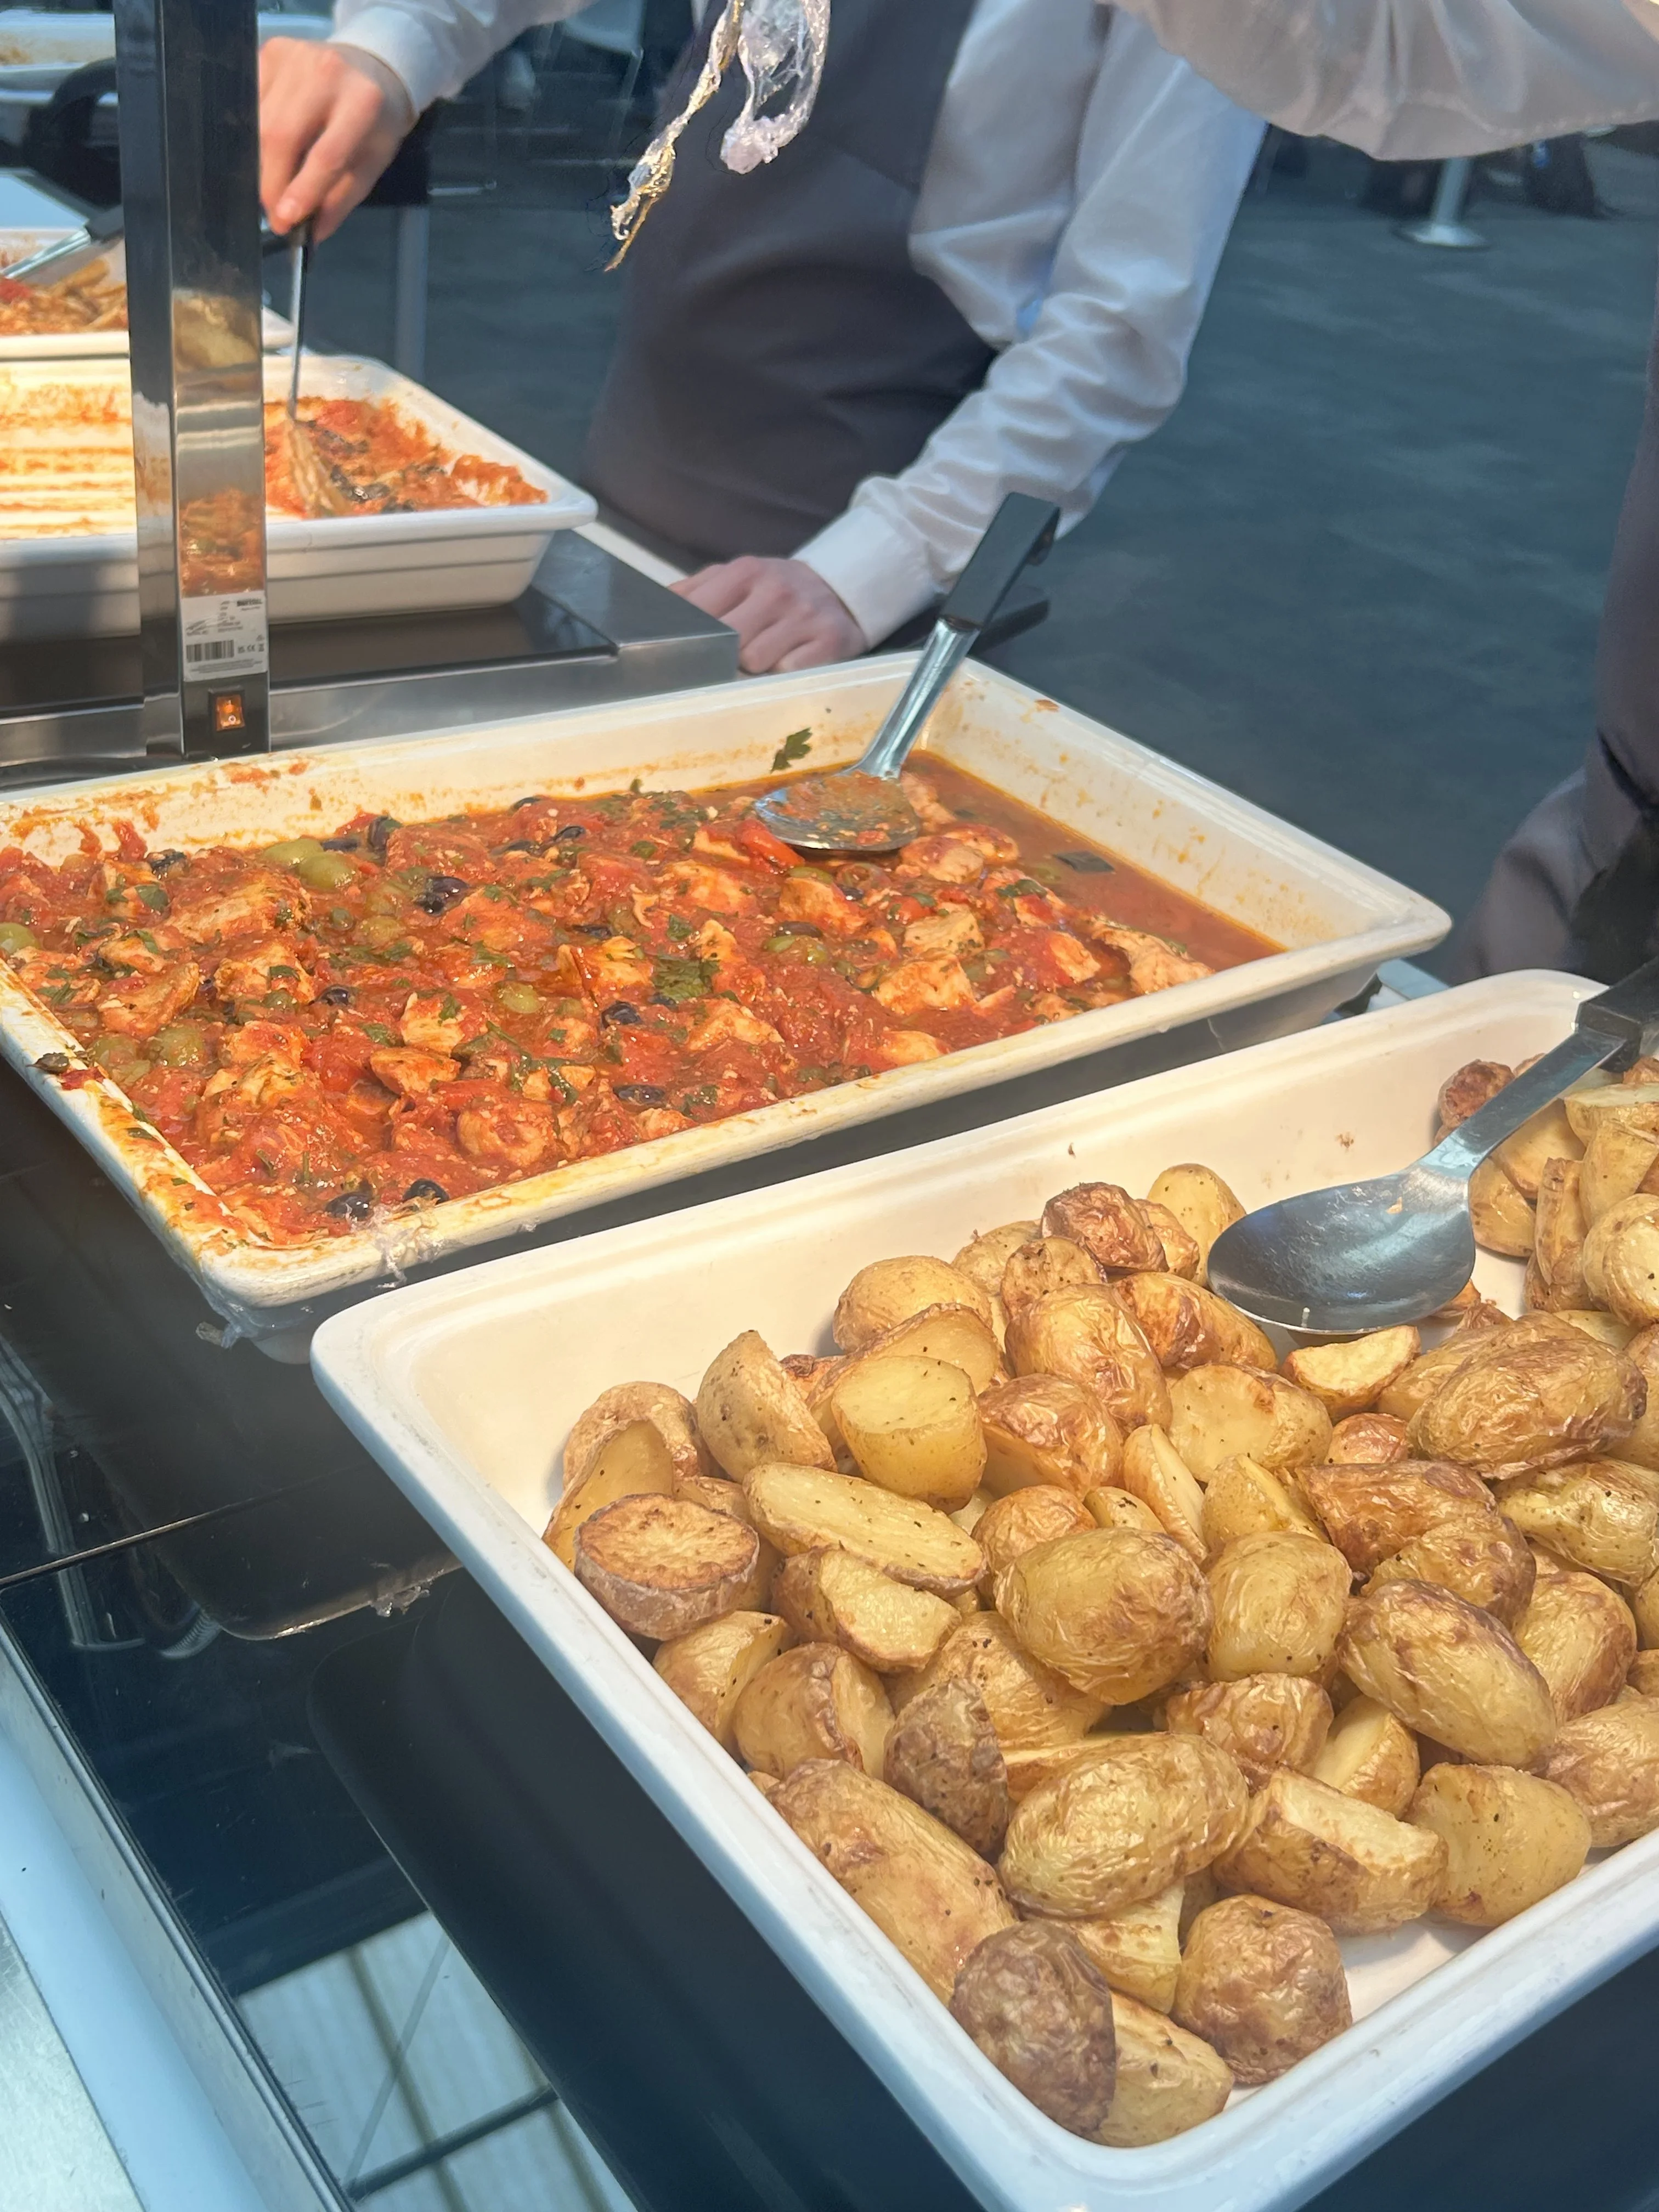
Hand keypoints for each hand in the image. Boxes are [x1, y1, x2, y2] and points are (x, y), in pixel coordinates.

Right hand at [260, 39, 410, 240]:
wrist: (369, 67)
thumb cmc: (374, 121)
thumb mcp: (372, 162)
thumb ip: (342, 198)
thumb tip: (311, 231)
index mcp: (362, 102)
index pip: (325, 154)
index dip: (301, 191)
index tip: (285, 221)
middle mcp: (326, 73)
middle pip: (281, 136)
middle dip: (271, 183)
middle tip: (274, 214)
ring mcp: (295, 57)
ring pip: (258, 121)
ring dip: (259, 163)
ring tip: (271, 186)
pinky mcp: (271, 50)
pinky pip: (249, 100)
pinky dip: (251, 133)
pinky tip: (263, 150)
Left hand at [673, 557, 866, 673]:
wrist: (842, 591)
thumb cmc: (778, 592)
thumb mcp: (738, 578)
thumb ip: (696, 591)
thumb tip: (652, 608)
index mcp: (746, 571)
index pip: (698, 613)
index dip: (691, 636)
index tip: (690, 648)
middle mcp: (776, 590)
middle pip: (726, 643)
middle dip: (726, 654)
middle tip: (736, 654)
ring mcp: (805, 616)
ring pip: (755, 662)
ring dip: (755, 668)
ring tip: (767, 656)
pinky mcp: (830, 640)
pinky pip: (788, 672)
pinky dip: (784, 674)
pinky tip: (791, 661)